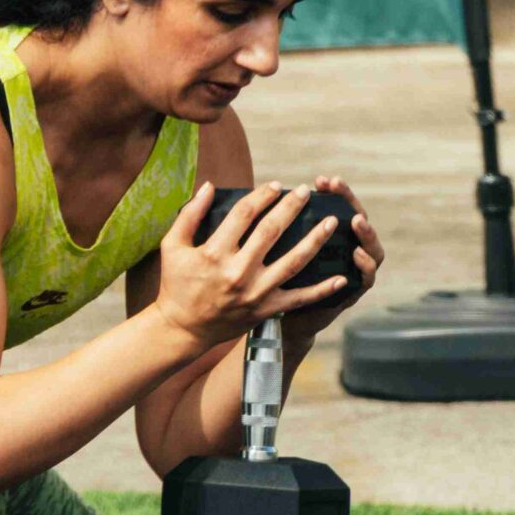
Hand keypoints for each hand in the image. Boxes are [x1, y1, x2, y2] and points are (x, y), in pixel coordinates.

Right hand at [155, 179, 347, 352]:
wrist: (183, 329)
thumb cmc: (176, 284)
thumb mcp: (173, 246)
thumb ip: (190, 214)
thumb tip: (209, 185)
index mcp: (215, 253)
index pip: (244, 215)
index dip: (262, 196)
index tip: (276, 185)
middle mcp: (238, 272)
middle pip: (271, 232)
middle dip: (291, 208)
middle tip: (305, 192)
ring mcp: (255, 293)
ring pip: (293, 261)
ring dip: (315, 239)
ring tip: (331, 221)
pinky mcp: (266, 310)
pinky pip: (300, 299)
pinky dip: (323, 289)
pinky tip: (342, 277)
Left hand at [281, 177, 382, 343]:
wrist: (287, 322)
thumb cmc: (282, 284)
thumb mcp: (280, 253)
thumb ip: (280, 229)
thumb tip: (263, 197)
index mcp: (332, 238)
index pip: (339, 208)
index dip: (335, 193)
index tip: (322, 180)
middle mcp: (347, 251)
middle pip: (359, 221)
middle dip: (350, 202)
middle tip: (339, 188)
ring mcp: (354, 271)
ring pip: (372, 249)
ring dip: (365, 233)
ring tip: (356, 221)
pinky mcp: (353, 292)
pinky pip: (366, 279)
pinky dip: (364, 266)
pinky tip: (356, 255)